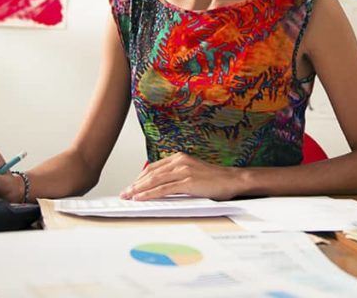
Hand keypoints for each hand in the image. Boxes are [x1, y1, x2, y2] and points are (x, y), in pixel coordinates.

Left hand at [121, 153, 241, 200]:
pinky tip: (141, 198)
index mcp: (180, 158)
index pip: (154, 167)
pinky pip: (164, 189)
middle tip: (124, 192)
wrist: (232, 180)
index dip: (140, 177)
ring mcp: (184, 171)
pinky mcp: (188, 182)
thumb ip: (177, 176)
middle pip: (151, 173)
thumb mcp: (192, 173)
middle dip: (135, 184)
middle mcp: (180, 161)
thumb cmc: (214, 180)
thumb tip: (161, 187)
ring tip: (128, 196)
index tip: (131, 186)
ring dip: (139, 189)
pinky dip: (150, 194)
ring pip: (155, 180)